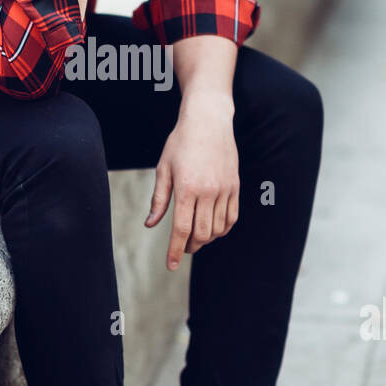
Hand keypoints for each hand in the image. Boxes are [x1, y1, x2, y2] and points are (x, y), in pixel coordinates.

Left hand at [145, 92, 239, 269]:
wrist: (208, 120)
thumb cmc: (181, 142)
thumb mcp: (163, 168)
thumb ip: (159, 199)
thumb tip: (151, 224)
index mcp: (186, 188)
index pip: (181, 229)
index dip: (175, 250)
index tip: (171, 265)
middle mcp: (208, 191)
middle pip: (201, 233)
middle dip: (191, 247)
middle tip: (183, 248)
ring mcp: (224, 189)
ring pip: (218, 229)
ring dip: (206, 239)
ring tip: (195, 238)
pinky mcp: (235, 186)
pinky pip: (231, 217)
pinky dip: (222, 229)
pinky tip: (213, 229)